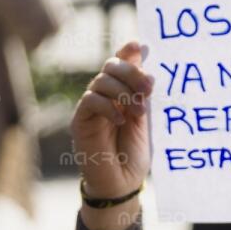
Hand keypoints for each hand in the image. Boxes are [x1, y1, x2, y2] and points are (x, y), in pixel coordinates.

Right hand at [71, 42, 153, 229]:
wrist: (121, 184)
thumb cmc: (134, 154)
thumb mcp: (144, 121)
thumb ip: (142, 95)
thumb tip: (149, 66)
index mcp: (121, 92)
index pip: (120, 63)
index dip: (128, 51)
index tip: (140, 45)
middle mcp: (103, 96)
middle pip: (109, 66)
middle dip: (130, 72)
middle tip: (148, 87)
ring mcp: (90, 108)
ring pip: (100, 81)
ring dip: (123, 92)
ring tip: (138, 110)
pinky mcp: (80, 121)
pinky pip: (90, 101)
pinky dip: (108, 106)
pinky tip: (121, 120)